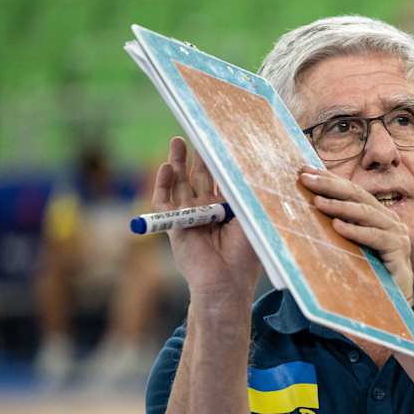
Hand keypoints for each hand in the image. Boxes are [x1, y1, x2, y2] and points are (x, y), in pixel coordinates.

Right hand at [152, 137, 260, 304]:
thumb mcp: (250, 217)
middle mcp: (208, 210)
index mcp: (228, 208)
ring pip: (180, 184)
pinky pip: (165, 202)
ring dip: (178, 163)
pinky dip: (164, 184)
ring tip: (177, 141)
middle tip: (194, 130)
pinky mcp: (174, 226)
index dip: (219, 159)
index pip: (222, 177)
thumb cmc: (245, 255)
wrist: (226, 283)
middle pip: (200, 176)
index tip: (219, 137)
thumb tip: (250, 163)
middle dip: (197, 155)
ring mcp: (190, 217)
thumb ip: (245, 193)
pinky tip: (166, 168)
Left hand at [298, 168, 413, 298]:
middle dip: (330, 185)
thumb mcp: (351, 248)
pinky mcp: (399, 250)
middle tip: (306, 179)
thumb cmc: (371, 275)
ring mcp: (397, 234)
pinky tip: (337, 226)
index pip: (351, 191)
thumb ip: (339, 228)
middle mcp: (389, 220)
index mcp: (377, 215)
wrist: (396, 303)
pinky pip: (376, 237)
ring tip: (317, 202)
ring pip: (366, 213)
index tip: (304, 170)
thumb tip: (309, 210)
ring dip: (339, 206)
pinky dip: (356, 231)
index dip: (329, 178)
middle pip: (358, 195)